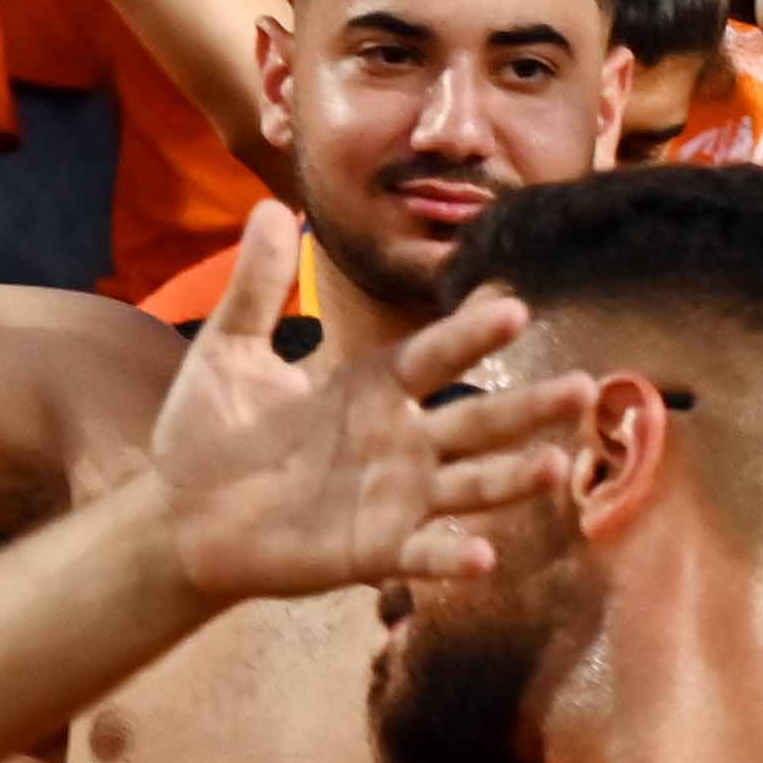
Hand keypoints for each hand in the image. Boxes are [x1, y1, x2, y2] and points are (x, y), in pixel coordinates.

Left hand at [144, 204, 592, 600]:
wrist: (177, 512)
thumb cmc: (210, 431)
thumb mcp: (230, 349)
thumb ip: (258, 285)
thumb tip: (272, 206)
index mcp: (370, 389)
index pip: (432, 355)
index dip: (469, 335)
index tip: (514, 305)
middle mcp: (397, 442)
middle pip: (476, 420)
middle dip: (529, 407)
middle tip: (585, 385)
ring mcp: (392, 499)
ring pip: (471, 485)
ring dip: (515, 479)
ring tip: (558, 465)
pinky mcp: (371, 551)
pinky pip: (423, 554)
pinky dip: (454, 557)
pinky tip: (485, 556)